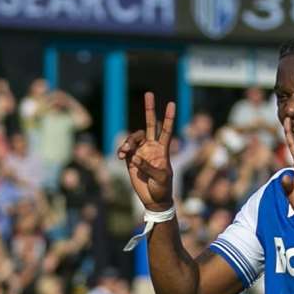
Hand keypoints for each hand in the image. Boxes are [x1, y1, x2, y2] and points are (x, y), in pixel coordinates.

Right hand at [115, 92, 175, 210]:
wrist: (153, 199)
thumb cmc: (162, 188)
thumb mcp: (161, 177)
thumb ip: (149, 166)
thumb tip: (135, 156)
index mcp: (163, 150)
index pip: (167, 130)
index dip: (169, 117)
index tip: (171, 103)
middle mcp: (152, 147)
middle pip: (150, 124)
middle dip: (149, 109)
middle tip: (149, 93)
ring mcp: (141, 152)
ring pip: (133, 137)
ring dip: (128, 141)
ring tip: (124, 151)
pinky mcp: (130, 160)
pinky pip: (124, 150)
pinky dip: (122, 149)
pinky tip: (121, 154)